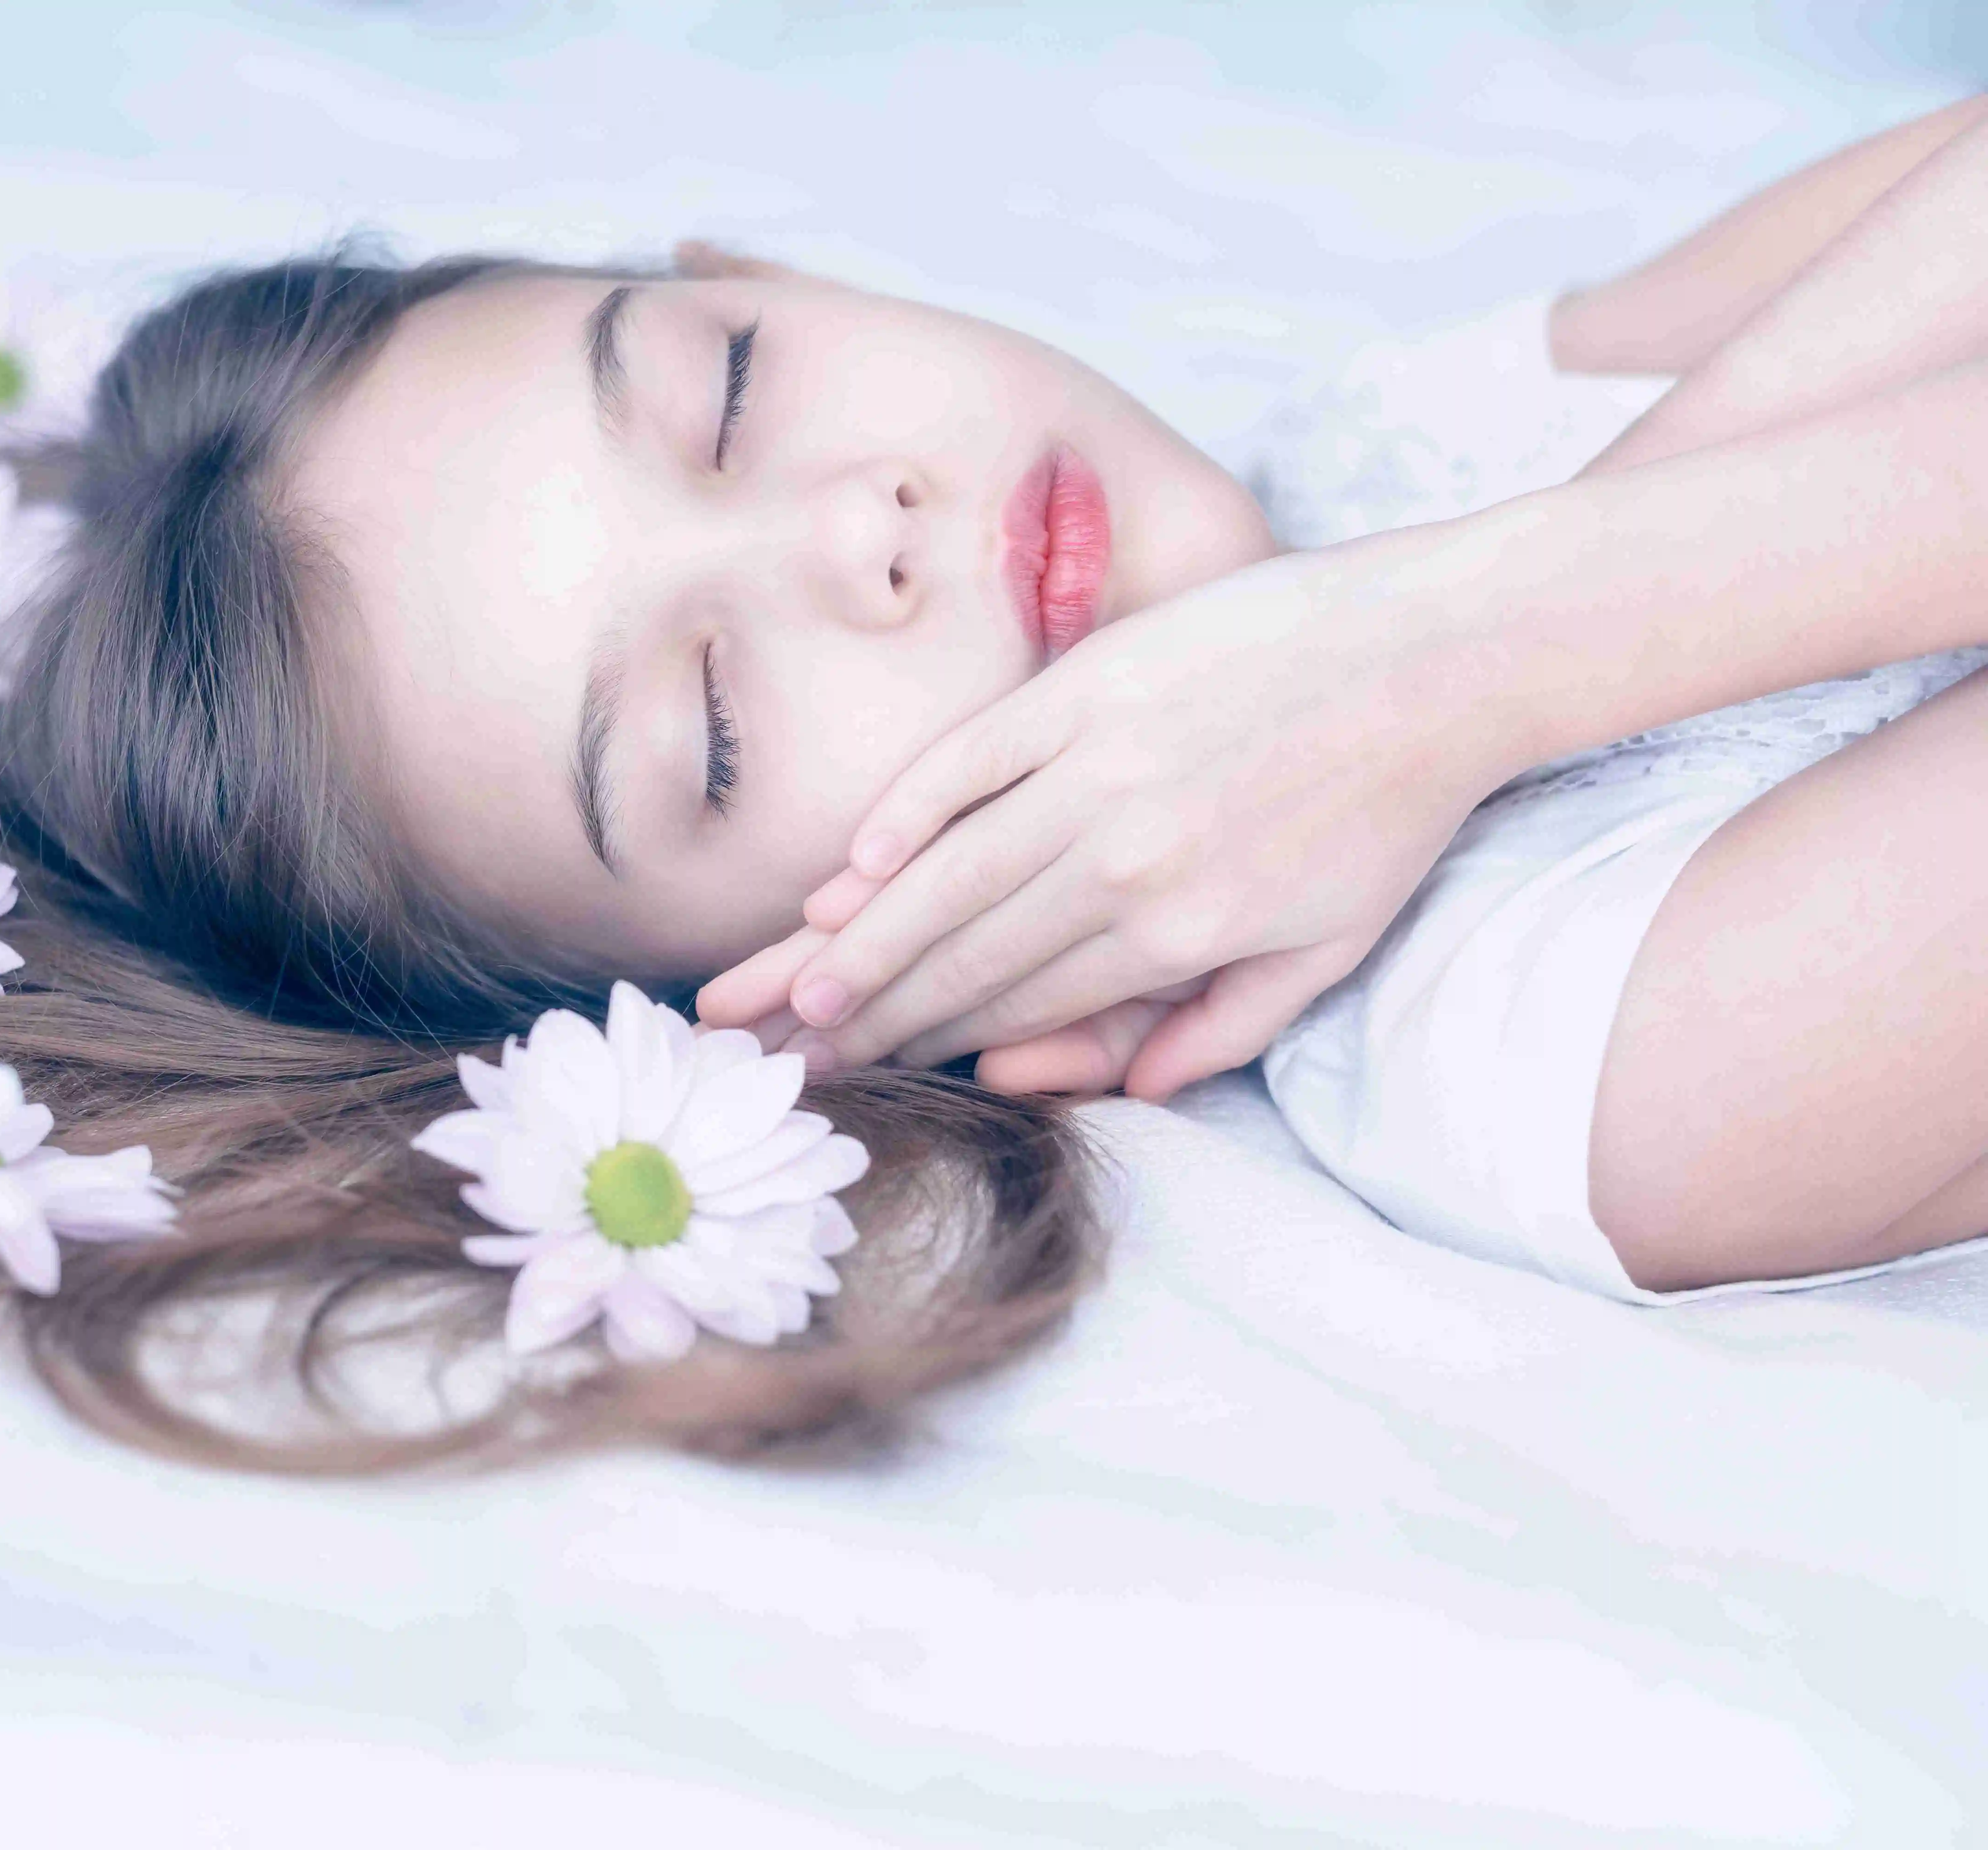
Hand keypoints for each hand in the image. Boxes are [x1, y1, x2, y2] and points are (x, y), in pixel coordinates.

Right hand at [697, 546, 1514, 1099]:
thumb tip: (1123, 1091)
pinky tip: (853, 863)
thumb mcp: (1327, 949)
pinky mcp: (1087, 685)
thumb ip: (1222, 1026)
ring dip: (861, 933)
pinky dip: (908, 810)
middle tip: (787, 1052)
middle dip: (867, 1010)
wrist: (1438, 655)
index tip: (863, 1078)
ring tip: (791, 983)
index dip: (930, 1047)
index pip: (1020, 1004)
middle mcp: (1121, 856)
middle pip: (963, 950)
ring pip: (948, 869)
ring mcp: (1096, 764)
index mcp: (1179, 931)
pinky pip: (971, 759)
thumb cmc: (1387, 810)